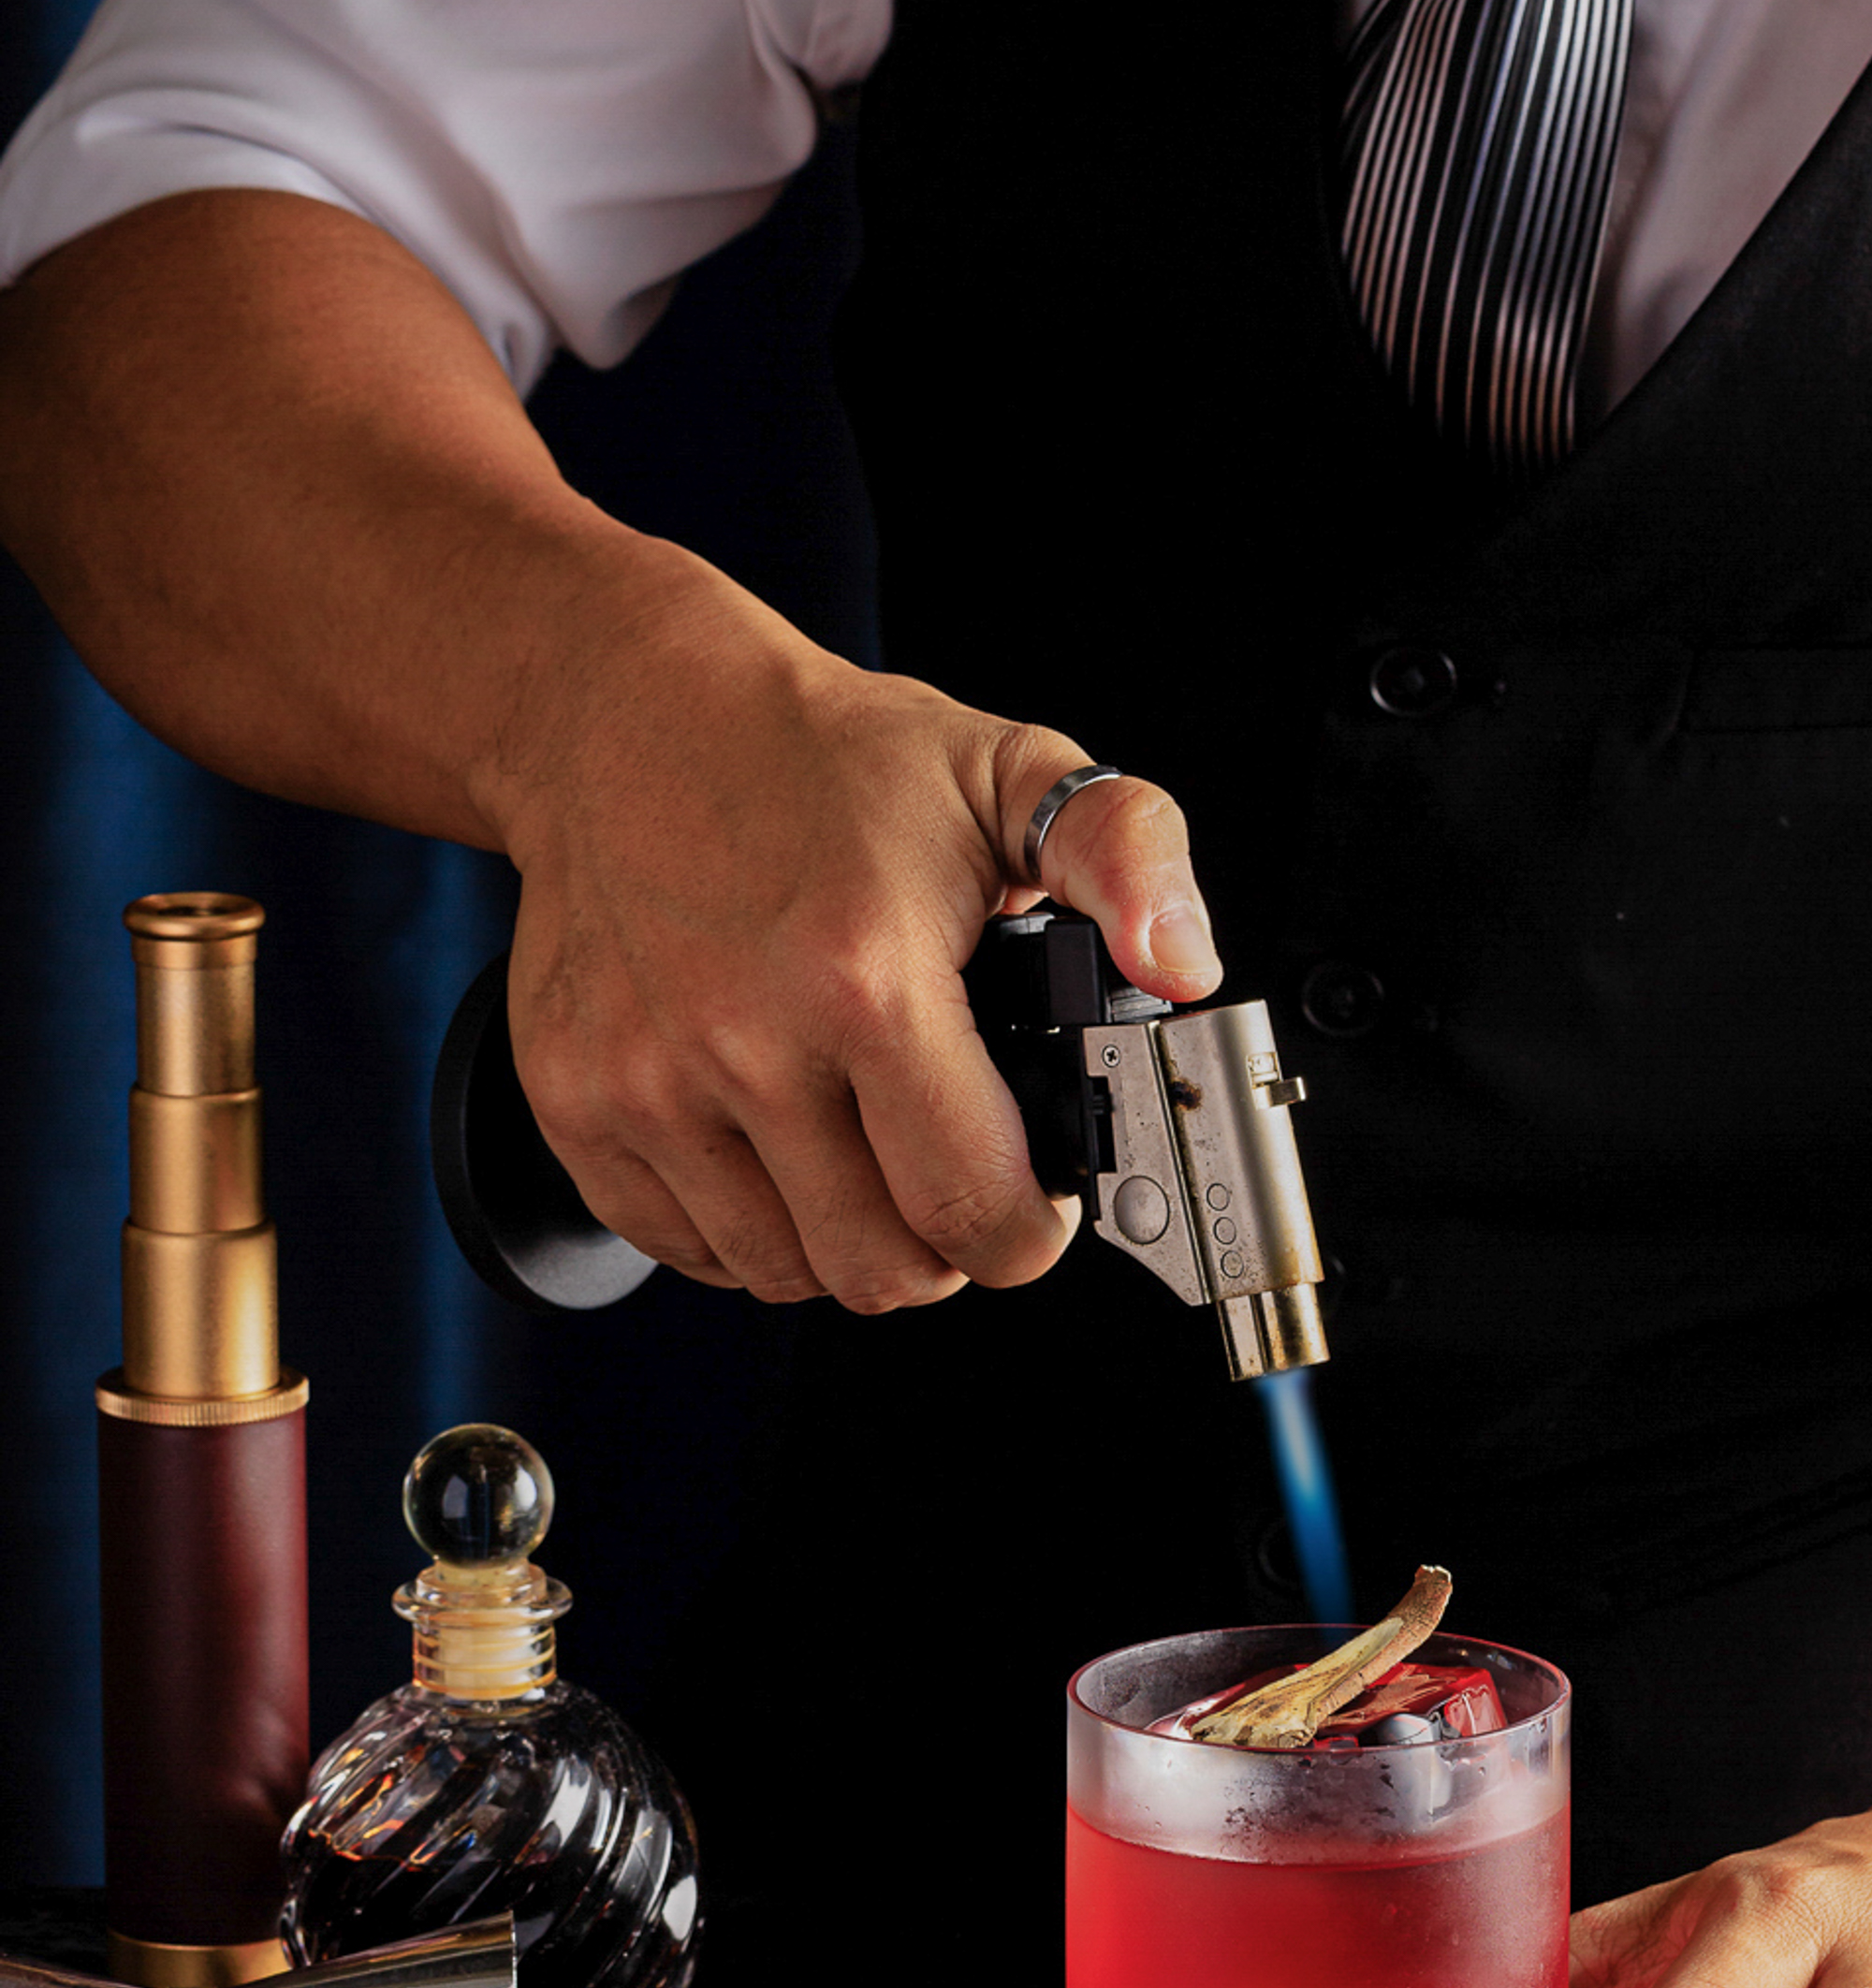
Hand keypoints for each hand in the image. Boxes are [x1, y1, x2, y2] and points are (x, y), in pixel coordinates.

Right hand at [491, 560, 1219, 1309]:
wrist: (626, 714)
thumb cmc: (821, 757)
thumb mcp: (1007, 769)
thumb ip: (1128, 853)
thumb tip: (1182, 963)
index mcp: (866, 974)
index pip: (974, 1208)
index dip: (1026, 1228)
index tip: (1029, 1191)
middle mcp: (743, 1040)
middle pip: (881, 1270)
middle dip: (942, 1244)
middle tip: (951, 1170)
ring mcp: (644, 1081)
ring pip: (782, 1273)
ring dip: (841, 1238)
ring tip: (863, 1147)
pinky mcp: (572, 1102)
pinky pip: (682, 1249)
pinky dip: (742, 1227)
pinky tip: (775, 1145)